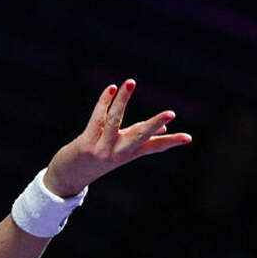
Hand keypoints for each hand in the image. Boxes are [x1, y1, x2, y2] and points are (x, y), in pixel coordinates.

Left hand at [43, 79, 192, 196]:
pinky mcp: (85, 143)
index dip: (171, 142)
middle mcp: (118, 153)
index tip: (189, 138)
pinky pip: (96, 119)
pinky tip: (111, 88)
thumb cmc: (97, 159)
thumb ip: (142, 138)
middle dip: (154, 124)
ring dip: (122, 100)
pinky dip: (104, 102)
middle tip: (171, 113)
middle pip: (139, 136)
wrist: (69, 176)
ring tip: (131, 81)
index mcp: (130, 153)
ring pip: (114, 121)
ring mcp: (101, 149)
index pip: (154, 148)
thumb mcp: (121, 150)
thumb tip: (165, 129)